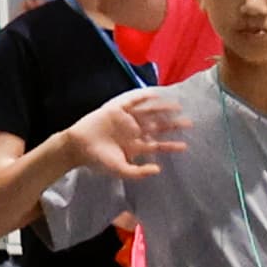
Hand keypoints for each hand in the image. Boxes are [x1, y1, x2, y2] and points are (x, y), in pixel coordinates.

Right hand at [71, 89, 185, 180]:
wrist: (78, 148)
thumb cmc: (97, 160)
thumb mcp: (120, 169)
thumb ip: (139, 172)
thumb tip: (158, 170)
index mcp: (135, 146)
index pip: (157, 146)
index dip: (170, 146)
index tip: (185, 146)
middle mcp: (133, 132)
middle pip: (157, 127)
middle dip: (172, 126)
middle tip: (189, 123)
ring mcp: (125, 121)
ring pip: (148, 113)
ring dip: (162, 110)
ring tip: (177, 108)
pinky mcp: (116, 111)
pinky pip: (131, 102)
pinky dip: (142, 97)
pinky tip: (155, 94)